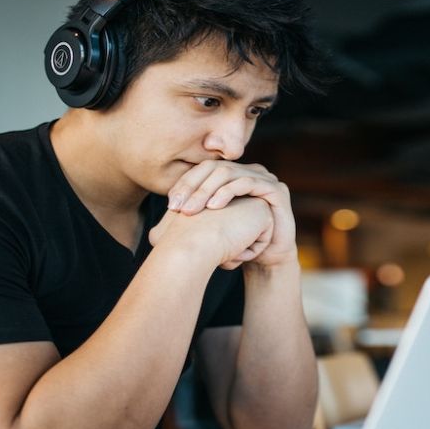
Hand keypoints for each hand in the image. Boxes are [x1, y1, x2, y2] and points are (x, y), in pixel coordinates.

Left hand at [166, 161, 296, 267]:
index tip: (170, 206)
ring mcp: (264, 178)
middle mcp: (248, 171)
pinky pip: (248, 183)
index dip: (185, 184)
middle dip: (193, 188)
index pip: (203, 170)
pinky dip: (229, 192)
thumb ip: (189, 224)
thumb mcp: (209, 231)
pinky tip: (214, 207)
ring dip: (207, 191)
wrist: (266, 260)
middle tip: (178, 208)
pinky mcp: (276, 189)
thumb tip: (153, 234)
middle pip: (214, 169)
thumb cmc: (237, 244)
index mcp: (232, 176)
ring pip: (228, 173)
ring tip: (192, 210)